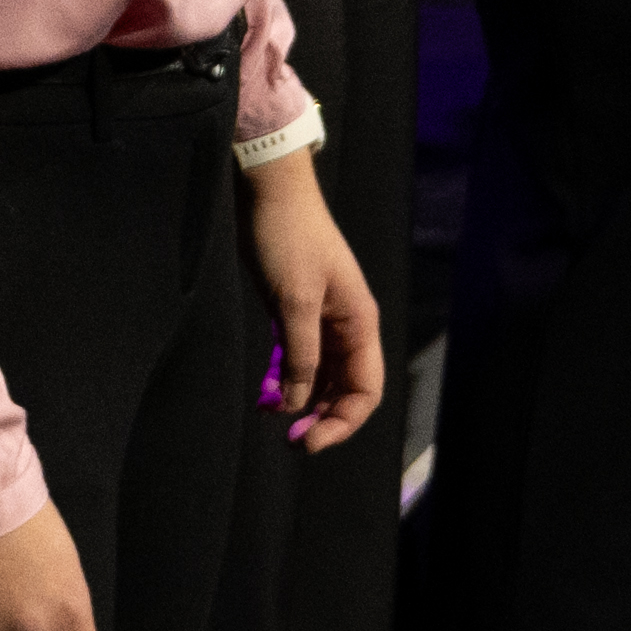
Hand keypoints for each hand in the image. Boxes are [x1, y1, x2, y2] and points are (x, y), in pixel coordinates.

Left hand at [248, 154, 390, 452]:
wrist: (268, 190)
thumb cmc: (287, 237)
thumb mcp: (294, 301)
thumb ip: (301, 356)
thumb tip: (299, 404)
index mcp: (359, 323)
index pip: (365, 390)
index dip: (342, 421)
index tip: (308, 441)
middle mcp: (346, 327)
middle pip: (344, 389)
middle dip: (320, 417)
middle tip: (288, 440)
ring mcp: (321, 320)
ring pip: (320, 377)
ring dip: (301, 401)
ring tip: (271, 416)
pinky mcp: (296, 313)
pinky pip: (298, 358)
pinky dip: (285, 379)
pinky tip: (265, 394)